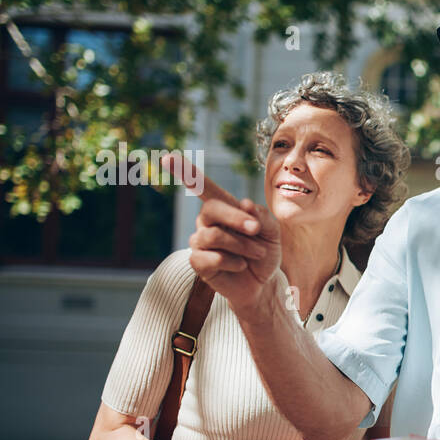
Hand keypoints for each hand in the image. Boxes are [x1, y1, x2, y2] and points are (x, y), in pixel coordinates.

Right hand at [169, 152, 282, 317]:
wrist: (264, 282)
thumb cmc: (264, 252)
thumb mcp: (271, 232)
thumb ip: (262, 216)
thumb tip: (245, 203)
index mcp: (223, 208)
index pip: (202, 187)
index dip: (185, 172)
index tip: (167, 157)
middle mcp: (207, 221)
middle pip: (211, 208)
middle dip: (237, 219)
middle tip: (256, 230)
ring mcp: (200, 242)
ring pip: (214, 235)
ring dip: (242, 245)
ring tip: (257, 253)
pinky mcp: (198, 262)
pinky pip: (211, 258)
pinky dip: (234, 262)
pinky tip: (240, 266)